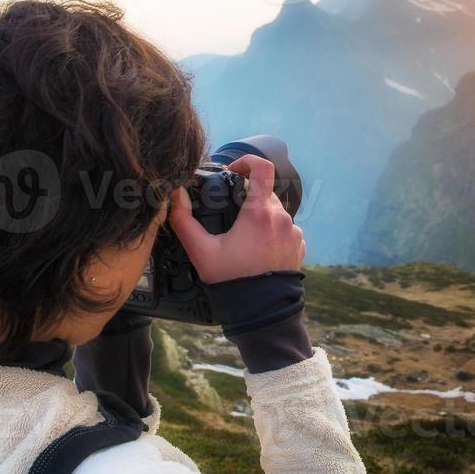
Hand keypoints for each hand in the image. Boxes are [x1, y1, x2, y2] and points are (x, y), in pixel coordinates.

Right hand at [168, 154, 305, 283]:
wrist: (261, 313)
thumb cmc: (231, 281)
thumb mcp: (201, 251)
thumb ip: (183, 220)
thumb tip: (176, 195)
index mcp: (259, 213)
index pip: (263, 167)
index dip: (247, 161)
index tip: (234, 171)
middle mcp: (281, 218)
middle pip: (265, 192)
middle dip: (247, 198)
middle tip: (230, 215)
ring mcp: (293, 232)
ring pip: (275, 211)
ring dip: (259, 217)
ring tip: (243, 239)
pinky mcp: (298, 246)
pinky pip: (285, 229)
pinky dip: (271, 233)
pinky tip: (257, 250)